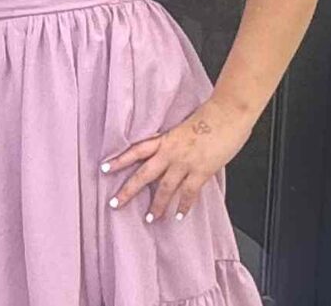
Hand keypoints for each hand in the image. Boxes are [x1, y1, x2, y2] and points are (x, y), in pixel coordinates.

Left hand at [103, 99, 254, 222]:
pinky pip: (189, 193)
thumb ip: (173, 141)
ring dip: (157, 205)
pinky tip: (179, 216)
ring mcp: (185, 162)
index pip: (135, 150)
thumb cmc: (208, 115)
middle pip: (143, 174)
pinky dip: (184, 206)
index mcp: (164, 139)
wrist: (227, 113)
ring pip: (165, 188)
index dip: (119, 160)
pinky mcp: (202, 171)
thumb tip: (168, 153)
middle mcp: (170, 152)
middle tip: (115, 203)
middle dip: (128, 190)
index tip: (103, 169)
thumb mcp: (183, 126)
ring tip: (150, 219)